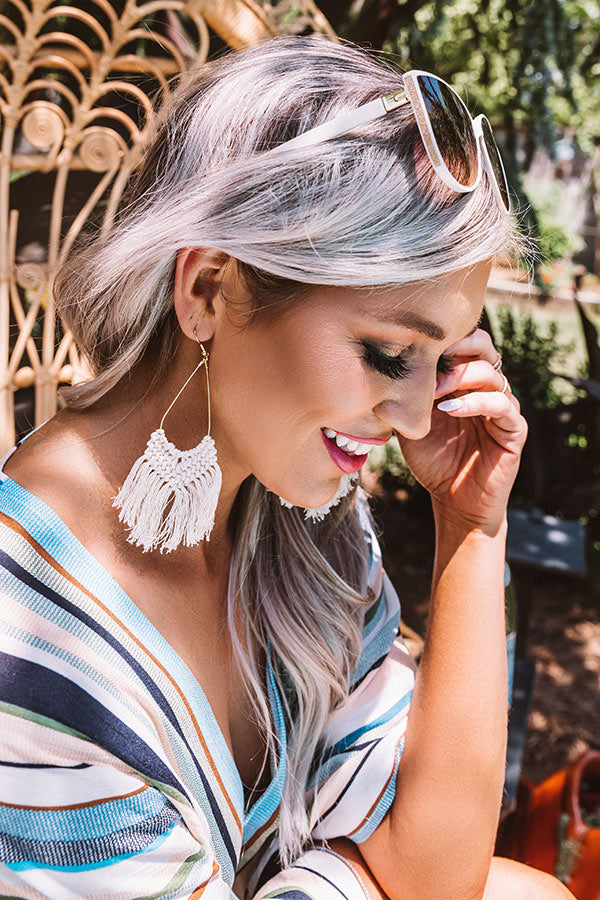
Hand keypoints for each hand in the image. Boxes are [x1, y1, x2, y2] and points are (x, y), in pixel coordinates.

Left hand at [395, 329, 527, 532]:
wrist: (454, 500)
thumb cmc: (433, 461)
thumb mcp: (411, 425)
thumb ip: (405, 399)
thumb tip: (379, 373)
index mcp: (464, 382)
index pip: (463, 343)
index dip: (443, 340)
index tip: (415, 347)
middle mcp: (486, 388)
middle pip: (483, 347)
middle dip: (457, 348)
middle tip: (430, 360)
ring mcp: (502, 407)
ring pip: (492, 373)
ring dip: (460, 376)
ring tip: (434, 392)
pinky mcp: (514, 429)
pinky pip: (501, 405)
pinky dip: (475, 402)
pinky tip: (450, 410)